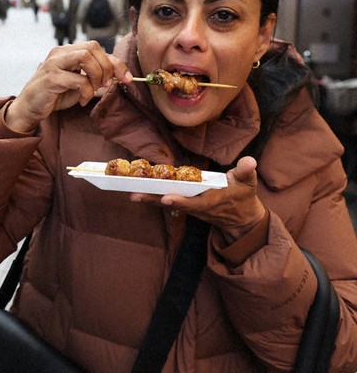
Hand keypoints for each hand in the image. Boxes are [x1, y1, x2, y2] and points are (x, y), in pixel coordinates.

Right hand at [5, 41, 131, 132]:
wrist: (28, 108)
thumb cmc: (54, 96)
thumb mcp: (78, 84)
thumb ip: (94, 77)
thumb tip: (118, 76)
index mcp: (67, 51)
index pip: (97, 48)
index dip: (116, 62)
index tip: (127, 78)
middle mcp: (60, 53)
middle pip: (93, 47)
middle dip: (107, 67)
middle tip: (107, 85)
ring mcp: (54, 64)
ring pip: (85, 57)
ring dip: (97, 75)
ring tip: (94, 89)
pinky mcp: (51, 78)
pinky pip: (78, 79)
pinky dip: (87, 91)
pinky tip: (82, 100)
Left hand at [131, 156, 266, 242]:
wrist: (242, 218)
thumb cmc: (244, 196)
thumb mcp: (248, 183)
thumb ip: (246, 171)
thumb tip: (249, 161)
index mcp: (213, 200)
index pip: (195, 202)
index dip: (181, 201)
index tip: (166, 197)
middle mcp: (198, 207)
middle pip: (174, 204)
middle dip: (155, 200)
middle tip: (135, 195)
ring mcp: (191, 208)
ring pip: (168, 204)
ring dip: (150, 199)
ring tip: (132, 195)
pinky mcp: (186, 206)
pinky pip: (168, 202)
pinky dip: (154, 198)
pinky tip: (139, 193)